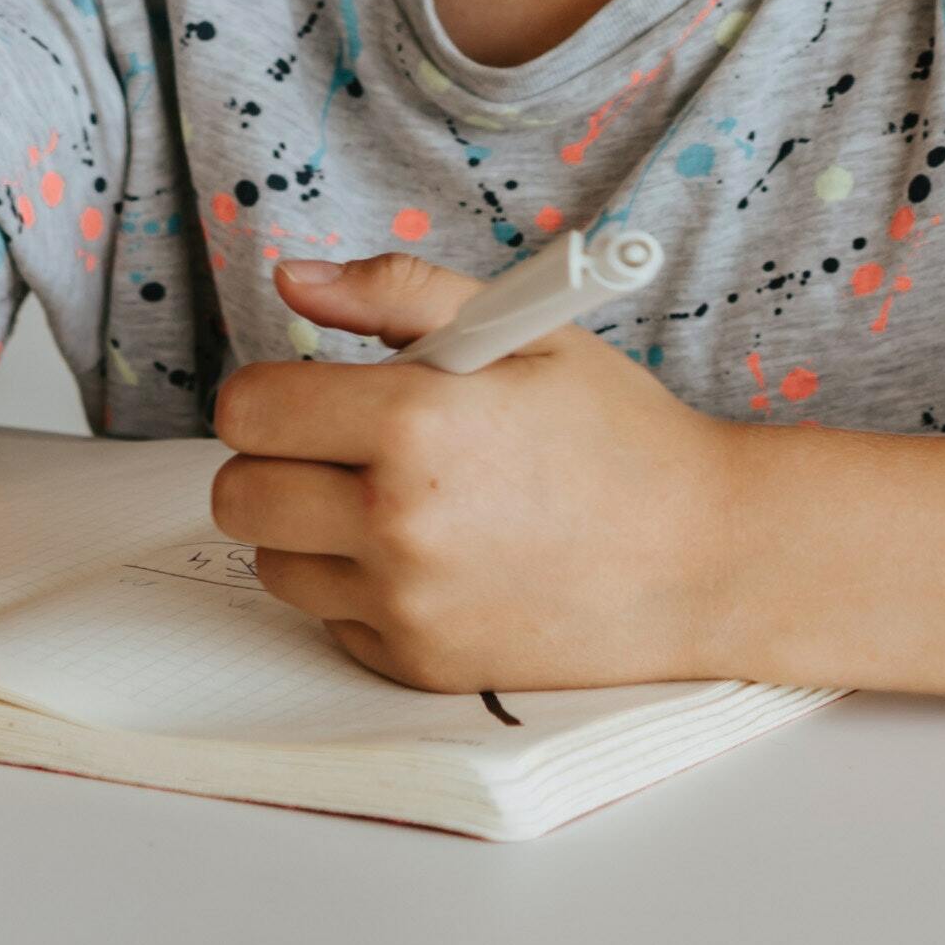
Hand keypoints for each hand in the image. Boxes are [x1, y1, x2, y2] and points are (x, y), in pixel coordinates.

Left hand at [203, 254, 748, 691]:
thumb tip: (293, 278)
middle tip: (338, 449)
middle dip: (275, 461)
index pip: (249, 410)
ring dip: (307, 531)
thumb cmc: (618, 436)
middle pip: (240, 495)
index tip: (307, 394)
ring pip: (273, 563)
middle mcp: (397, 522)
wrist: (705, 558)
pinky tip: (430, 560)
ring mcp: (406, 605)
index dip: (270, 393)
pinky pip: (330, 620)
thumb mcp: (521, 327)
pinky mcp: (419, 665)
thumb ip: (396, 294)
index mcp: (414, 422)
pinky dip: (357, 590)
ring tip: (389, 504)